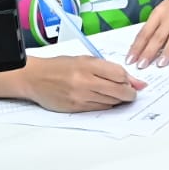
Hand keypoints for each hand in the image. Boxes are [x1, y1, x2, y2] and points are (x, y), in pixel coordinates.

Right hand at [23, 55, 145, 111]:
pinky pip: (99, 109)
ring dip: (117, 100)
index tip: (134, 83)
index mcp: (87, 64)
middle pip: (119, 91)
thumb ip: (108, 69)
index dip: (131, 81)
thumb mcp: (84, 60)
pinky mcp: (76, 108)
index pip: (119, 74)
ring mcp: (80, 96)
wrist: (34, 78)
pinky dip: (105, 105)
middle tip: (130, 93)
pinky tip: (101, 99)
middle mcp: (84, 81)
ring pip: (111, 102)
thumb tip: (134, 81)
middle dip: (129, 94)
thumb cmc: (59, 67)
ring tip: (111, 93)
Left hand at [127, 0, 168, 66]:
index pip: (144, 32)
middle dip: (147, 53)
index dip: (136, 47)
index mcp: (159, 13)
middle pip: (157, 37)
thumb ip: (157, 24)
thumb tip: (146, 42)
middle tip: (141, 65)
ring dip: (167, 52)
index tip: (130, 59)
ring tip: (161, 64)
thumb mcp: (166, 8)